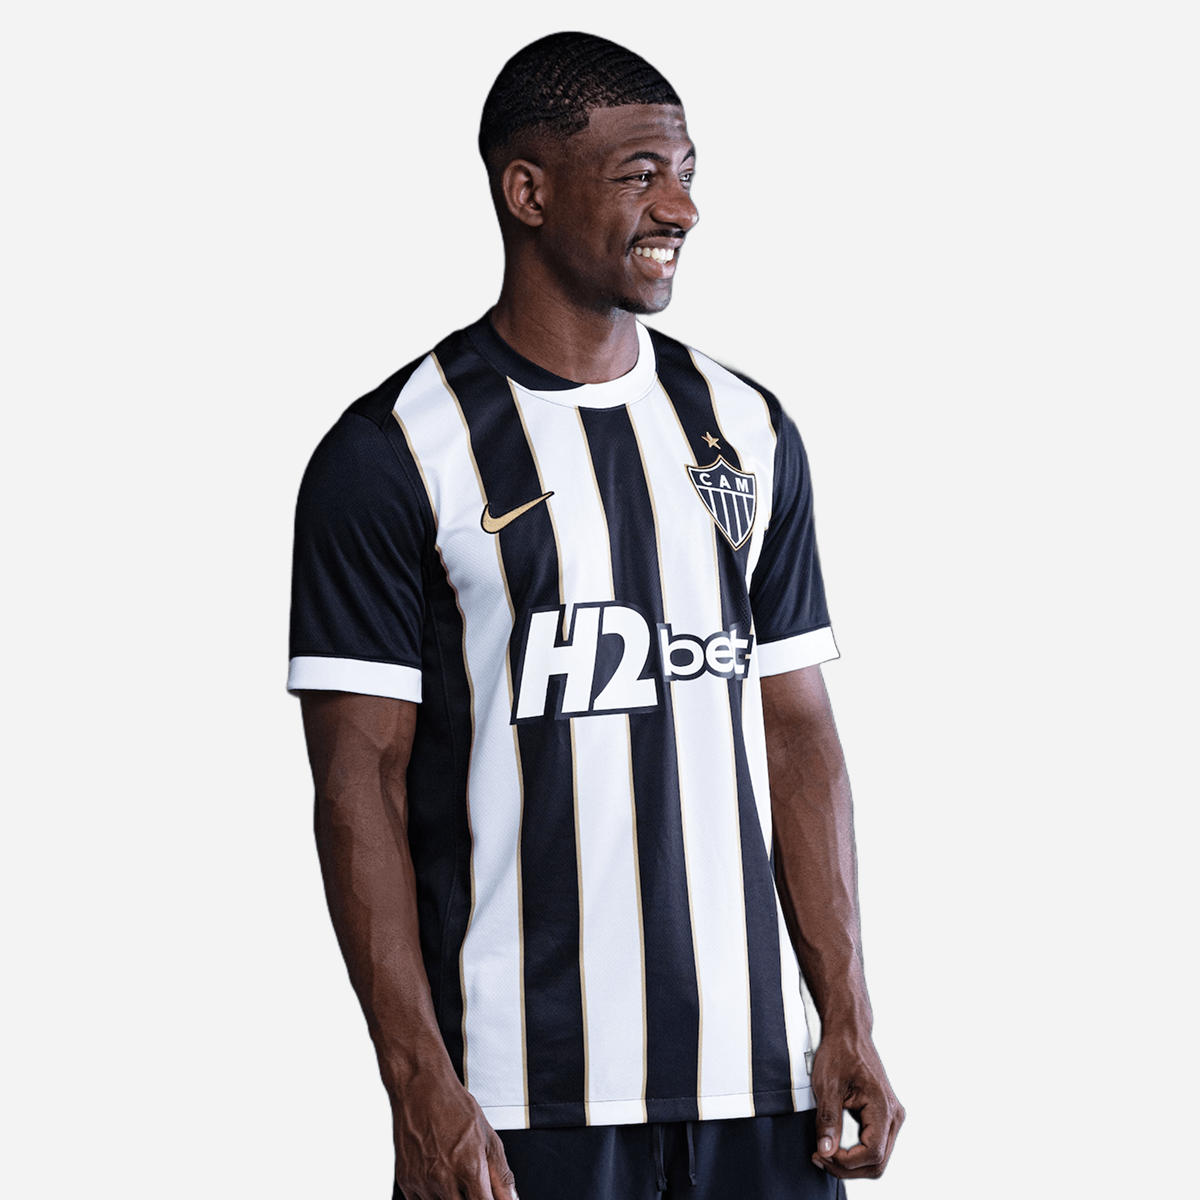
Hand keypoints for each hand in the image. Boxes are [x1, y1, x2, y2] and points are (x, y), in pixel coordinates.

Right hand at [392, 1073, 516, 1199]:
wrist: (420, 1088)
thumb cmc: (454, 1107)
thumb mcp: (488, 1137)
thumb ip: (502, 1175)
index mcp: (470, 1167)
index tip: (491, 1198)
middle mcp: (444, 1179)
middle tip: (473, 1185)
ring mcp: (422, 1182)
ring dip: (452, 1198)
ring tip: (455, 1175)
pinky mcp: (405, 1182)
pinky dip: (433, 1197)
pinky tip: (439, 1177)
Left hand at [809, 1025, 903, 1179]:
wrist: (849, 1032)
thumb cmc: (839, 1052)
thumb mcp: (827, 1085)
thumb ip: (827, 1120)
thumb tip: (826, 1151)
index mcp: (884, 1107)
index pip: (872, 1153)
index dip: (846, 1162)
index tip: (822, 1153)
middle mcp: (894, 1115)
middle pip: (878, 1161)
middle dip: (848, 1168)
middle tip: (820, 1158)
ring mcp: (891, 1116)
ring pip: (878, 1157)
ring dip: (852, 1163)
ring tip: (825, 1154)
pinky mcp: (884, 1115)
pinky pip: (875, 1145)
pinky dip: (857, 1153)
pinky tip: (837, 1147)